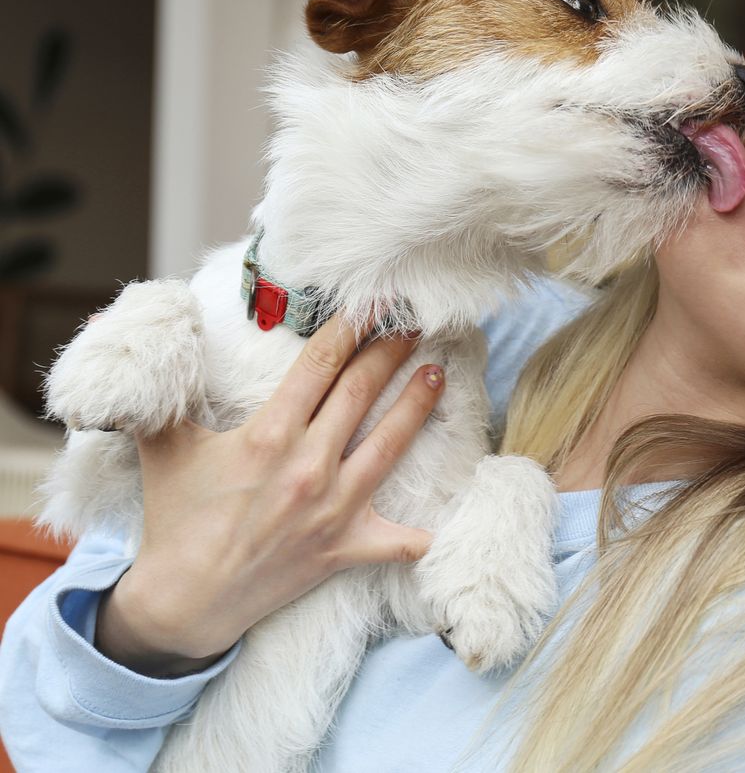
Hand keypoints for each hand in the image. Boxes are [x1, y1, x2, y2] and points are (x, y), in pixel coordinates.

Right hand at [94, 316, 442, 676]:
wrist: (185, 599)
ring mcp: (333, 508)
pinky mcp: (345, 547)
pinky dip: (422, 533)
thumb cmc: (177, 517)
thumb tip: (139, 344)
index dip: (350, 329)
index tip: (373, 303)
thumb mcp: (164, 447)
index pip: (319, 366)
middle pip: (360, 394)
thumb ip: (165, 395)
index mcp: (268, 435)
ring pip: (389, 447)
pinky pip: (397, 542)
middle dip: (390, 354)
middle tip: (415, 325)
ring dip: (416, 408)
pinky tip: (447, 517)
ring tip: (437, 376)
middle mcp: (307, 466)